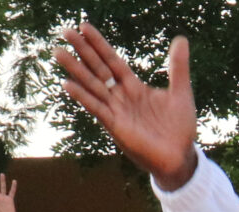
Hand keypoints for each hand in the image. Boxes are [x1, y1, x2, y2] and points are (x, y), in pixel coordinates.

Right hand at [56, 25, 199, 190]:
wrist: (180, 157)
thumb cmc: (180, 128)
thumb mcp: (181, 92)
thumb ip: (178, 67)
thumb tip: (181, 39)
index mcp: (134, 87)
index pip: (112, 61)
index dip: (99, 44)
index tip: (84, 27)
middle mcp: (121, 97)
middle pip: (97, 68)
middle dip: (82, 50)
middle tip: (65, 32)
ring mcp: (116, 111)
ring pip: (91, 85)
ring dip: (75, 69)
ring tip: (58, 52)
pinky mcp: (115, 127)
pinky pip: (96, 108)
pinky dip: (83, 96)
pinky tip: (67, 84)